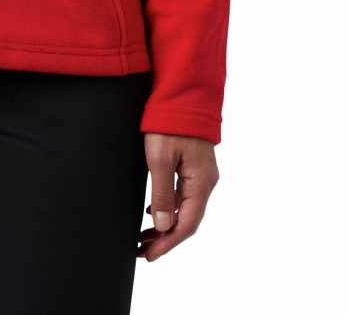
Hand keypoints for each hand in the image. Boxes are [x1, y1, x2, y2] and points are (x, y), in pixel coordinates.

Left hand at [137, 133, 218, 260]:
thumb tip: (164, 226)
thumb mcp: (160, 158)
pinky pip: (184, 194)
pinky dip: (170, 207)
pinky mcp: (194, 165)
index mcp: (201, 183)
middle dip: (165, 238)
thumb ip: (163, 193)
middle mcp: (205, 181)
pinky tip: (154, 209)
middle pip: (187, 220)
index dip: (167, 244)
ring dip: (166, 224)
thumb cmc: (170, 122)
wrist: (182, 93)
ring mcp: (201, 173)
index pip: (186, 225)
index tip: (149, 255)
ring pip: (186, 208)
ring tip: (144, 235)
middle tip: (142, 249)